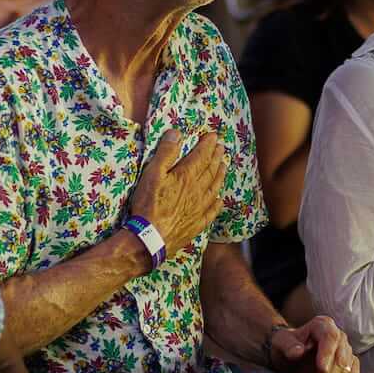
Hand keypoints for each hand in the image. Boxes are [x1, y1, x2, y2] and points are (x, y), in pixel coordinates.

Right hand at [125, 129, 226, 257]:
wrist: (151, 238)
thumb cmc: (149, 205)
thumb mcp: (152, 174)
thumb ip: (166, 153)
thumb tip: (177, 133)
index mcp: (186, 176)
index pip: (201, 156)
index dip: (208, 145)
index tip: (214, 136)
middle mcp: (197, 191)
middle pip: (210, 170)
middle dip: (216, 157)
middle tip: (222, 147)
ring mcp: (199, 208)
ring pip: (214, 188)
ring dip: (220, 175)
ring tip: (225, 166)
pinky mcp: (197, 224)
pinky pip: (212, 211)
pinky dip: (217, 203)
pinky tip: (220, 199)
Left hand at [267, 316, 362, 372]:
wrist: (290, 359)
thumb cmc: (286, 347)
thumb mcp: (280, 343)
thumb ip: (288, 345)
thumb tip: (298, 351)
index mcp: (323, 325)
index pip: (331, 337)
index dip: (328, 353)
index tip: (322, 370)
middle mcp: (339, 338)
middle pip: (340, 361)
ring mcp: (347, 355)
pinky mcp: (350, 371)